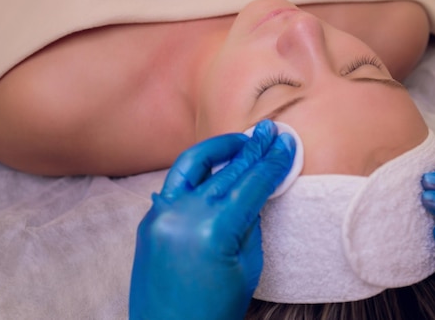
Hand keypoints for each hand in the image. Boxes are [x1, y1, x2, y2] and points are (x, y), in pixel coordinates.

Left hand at [129, 120, 295, 319]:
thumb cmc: (214, 310)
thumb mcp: (248, 267)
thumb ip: (251, 223)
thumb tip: (254, 191)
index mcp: (215, 230)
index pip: (252, 184)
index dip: (273, 163)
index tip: (285, 144)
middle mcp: (184, 215)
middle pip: (228, 171)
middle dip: (253, 149)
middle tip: (269, 131)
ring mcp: (161, 215)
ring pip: (195, 167)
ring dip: (221, 150)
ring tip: (241, 140)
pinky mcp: (149, 220)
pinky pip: (175, 185)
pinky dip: (196, 172)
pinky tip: (213, 165)